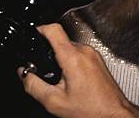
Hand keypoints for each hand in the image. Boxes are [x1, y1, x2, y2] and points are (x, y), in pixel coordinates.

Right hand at [20, 24, 138, 117]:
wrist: (114, 116)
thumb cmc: (91, 111)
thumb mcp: (54, 102)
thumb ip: (33, 85)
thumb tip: (23, 73)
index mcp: (72, 57)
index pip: (53, 29)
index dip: (40, 29)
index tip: (34, 34)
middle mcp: (84, 51)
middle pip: (60, 40)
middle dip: (50, 52)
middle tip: (47, 70)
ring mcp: (93, 54)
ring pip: (70, 47)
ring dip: (62, 59)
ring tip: (61, 78)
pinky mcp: (98, 60)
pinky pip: (80, 53)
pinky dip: (72, 62)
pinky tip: (73, 80)